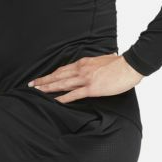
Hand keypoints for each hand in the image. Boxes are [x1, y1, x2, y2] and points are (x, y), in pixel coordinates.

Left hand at [28, 54, 143, 103]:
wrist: (129, 65)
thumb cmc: (119, 64)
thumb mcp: (103, 60)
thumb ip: (95, 64)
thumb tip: (95, 65)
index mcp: (84, 62)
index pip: (63, 69)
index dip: (52, 74)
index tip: (44, 77)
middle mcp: (81, 69)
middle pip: (58, 75)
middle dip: (44, 80)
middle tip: (31, 84)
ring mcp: (85, 79)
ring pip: (62, 84)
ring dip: (48, 88)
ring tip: (37, 91)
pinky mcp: (91, 88)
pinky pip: (73, 94)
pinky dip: (62, 98)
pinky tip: (54, 101)